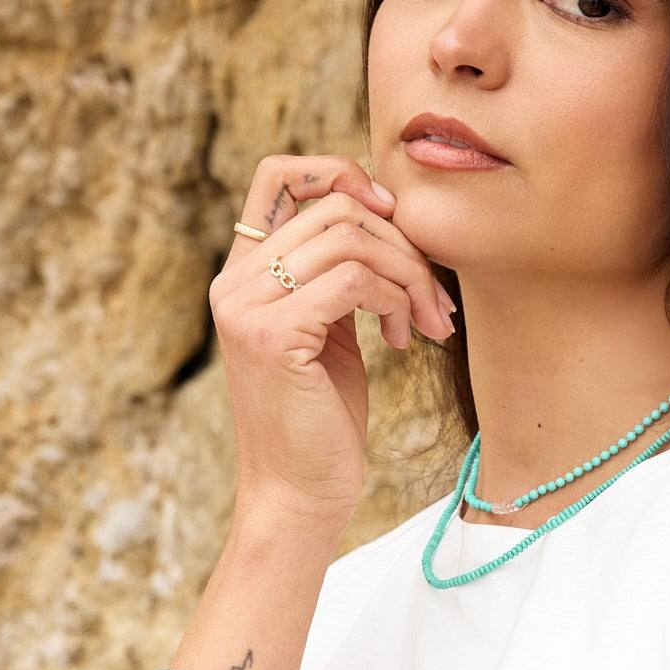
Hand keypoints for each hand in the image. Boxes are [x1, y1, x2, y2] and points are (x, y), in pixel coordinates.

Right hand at [210, 152, 456, 531]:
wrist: (299, 496)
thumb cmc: (322, 423)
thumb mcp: (330, 334)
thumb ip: (339, 276)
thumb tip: (389, 219)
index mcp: (244, 273)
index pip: (280, 173)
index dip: (342, 173)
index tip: (391, 220)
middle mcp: (234, 281)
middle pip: (335, 204)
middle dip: (403, 244)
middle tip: (434, 299)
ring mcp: (247, 305)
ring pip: (350, 237)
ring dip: (409, 275)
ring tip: (427, 324)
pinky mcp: (273, 333)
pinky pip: (355, 279)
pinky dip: (395, 299)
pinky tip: (404, 339)